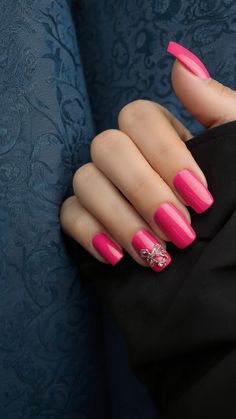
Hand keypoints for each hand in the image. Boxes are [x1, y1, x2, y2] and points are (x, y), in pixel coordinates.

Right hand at [60, 42, 234, 271]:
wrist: (221, 268)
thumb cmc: (234, 209)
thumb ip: (217, 109)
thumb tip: (181, 63)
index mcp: (161, 139)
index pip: (139, 117)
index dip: (165, 153)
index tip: (199, 196)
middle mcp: (127, 158)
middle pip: (107, 146)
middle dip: (142, 190)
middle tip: (178, 232)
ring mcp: (103, 188)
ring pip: (85, 181)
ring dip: (120, 218)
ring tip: (155, 254)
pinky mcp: (86, 221)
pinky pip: (68, 214)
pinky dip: (90, 233)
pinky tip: (117, 256)